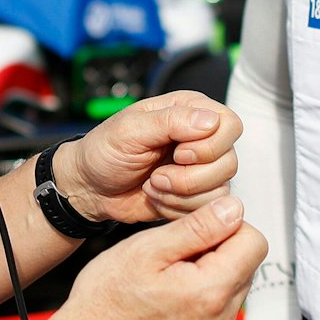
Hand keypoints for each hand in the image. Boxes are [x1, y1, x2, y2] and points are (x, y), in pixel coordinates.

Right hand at [53, 195, 265, 319]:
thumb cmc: (104, 302)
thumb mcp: (146, 249)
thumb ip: (198, 227)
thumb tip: (234, 209)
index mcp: (211, 292)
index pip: (255, 242)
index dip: (226, 227)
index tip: (194, 231)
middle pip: (245, 268)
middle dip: (217, 253)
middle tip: (172, 256)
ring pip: (230, 293)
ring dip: (208, 279)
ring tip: (165, 281)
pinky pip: (215, 319)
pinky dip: (198, 306)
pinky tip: (164, 305)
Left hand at [63, 91, 241, 224]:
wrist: (90, 187)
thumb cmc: (104, 151)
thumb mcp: (130, 130)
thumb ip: (170, 122)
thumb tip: (210, 120)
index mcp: (190, 110)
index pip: (230, 125)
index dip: (210, 145)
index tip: (178, 152)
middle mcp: (202, 138)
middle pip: (229, 161)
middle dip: (190, 177)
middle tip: (157, 175)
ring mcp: (201, 169)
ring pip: (221, 189)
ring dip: (180, 194)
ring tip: (152, 185)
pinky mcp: (196, 196)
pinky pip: (206, 209)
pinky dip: (177, 208)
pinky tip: (157, 197)